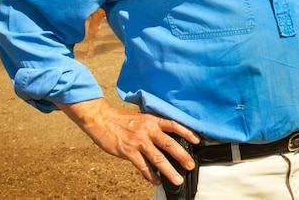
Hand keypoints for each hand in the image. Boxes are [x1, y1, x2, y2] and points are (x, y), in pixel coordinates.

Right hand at [56, 98, 199, 185]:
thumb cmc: (121, 119)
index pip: (174, 125)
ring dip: (169, 171)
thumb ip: (152, 127)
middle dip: (182, 156)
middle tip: (191, 165)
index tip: (198, 140)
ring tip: (177, 180)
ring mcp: (138, 141)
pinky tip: (156, 181)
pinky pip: (143, 166)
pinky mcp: (128, 151)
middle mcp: (148, 130)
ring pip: (158, 158)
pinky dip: (151, 175)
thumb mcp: (141, 118)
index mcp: (152, 120)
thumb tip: (165, 139)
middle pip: (169, 144)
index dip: (187, 132)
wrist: (101, 119)